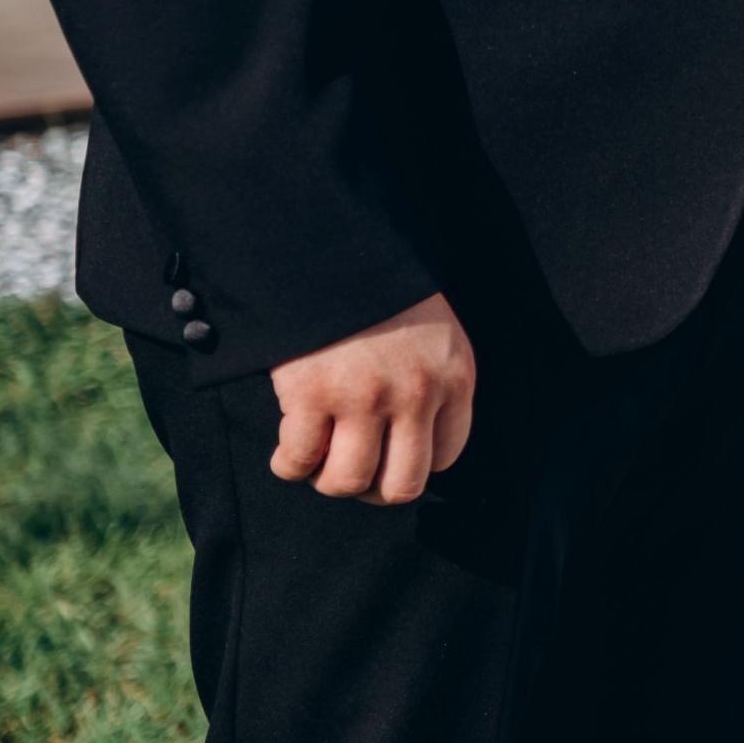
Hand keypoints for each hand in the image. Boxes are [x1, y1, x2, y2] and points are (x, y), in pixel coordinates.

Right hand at [269, 294, 476, 504]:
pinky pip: (299, 460)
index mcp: (454, 380)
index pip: (443, 459)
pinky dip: (289, 465)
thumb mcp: (438, 337)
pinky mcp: (312, 394)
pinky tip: (289, 452)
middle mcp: (415, 394)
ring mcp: (363, 397)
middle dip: (374, 490)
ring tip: (320, 460)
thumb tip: (412, 445)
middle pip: (401, 485)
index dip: (411, 465)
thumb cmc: (385, 298)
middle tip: (354, 474)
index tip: (389, 457)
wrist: (337, 252)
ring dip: (328, 480)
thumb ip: (435, 386)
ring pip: (348, 481)